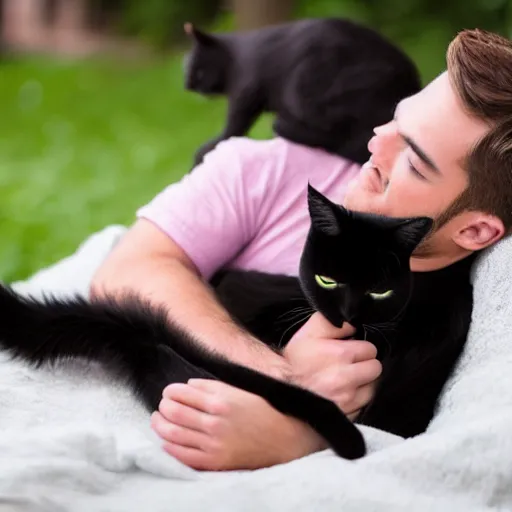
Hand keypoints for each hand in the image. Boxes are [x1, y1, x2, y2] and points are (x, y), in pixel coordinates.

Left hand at [151, 379, 325, 470]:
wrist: (283, 438)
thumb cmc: (262, 411)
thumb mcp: (239, 391)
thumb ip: (212, 387)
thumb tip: (187, 387)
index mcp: (221, 401)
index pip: (182, 394)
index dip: (171, 392)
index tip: (169, 392)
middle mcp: (214, 422)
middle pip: (174, 412)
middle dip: (163, 406)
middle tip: (162, 405)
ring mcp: (213, 444)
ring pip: (173, 433)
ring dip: (160, 424)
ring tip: (158, 419)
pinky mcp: (215, 462)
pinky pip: (182, 456)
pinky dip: (169, 446)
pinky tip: (166, 440)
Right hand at [284, 312, 381, 418]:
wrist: (278, 391)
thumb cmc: (293, 361)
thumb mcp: (309, 332)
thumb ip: (332, 322)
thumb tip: (353, 324)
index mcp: (342, 354)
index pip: (370, 349)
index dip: (359, 348)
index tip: (349, 351)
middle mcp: (348, 378)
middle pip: (375, 369)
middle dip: (365, 365)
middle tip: (349, 365)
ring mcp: (348, 400)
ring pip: (371, 389)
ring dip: (362, 385)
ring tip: (345, 381)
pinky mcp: (346, 416)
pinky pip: (362, 407)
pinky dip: (355, 401)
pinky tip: (340, 396)